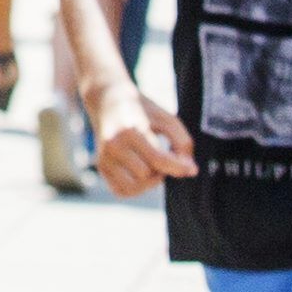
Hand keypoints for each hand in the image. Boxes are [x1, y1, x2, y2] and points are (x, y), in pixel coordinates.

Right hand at [82, 74, 197, 196]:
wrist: (108, 100)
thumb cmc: (142, 110)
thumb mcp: (166, 118)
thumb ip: (182, 142)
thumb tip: (190, 170)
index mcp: (130, 129)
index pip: (157, 158)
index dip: (178, 167)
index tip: (191, 169)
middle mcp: (113, 145)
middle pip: (147, 175)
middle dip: (161, 170)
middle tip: (163, 156)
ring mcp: (104, 157)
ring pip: (134, 186)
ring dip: (149, 181)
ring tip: (151, 166)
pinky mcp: (100, 166)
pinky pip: (122, 191)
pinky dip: (135, 188)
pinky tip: (140, 174)